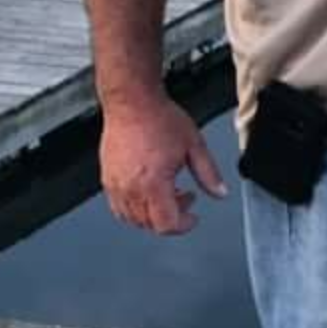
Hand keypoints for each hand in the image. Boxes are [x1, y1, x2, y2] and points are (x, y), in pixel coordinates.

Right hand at [100, 92, 227, 235]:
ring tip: (168, 192)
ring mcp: (115, 185)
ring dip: (152, 214)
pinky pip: (118, 206)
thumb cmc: (159, 118)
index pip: (166, 224)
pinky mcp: (106, 179)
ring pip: (132, 218)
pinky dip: (134, 207)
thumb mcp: (194, 145)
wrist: (132, 102)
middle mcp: (131, 188)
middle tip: (184, 198)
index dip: (183, 225)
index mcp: (153, 183)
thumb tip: (219, 192)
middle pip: (149, 224)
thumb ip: (209, 173)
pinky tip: (148, 191)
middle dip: (171, 217)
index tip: (192, 217)